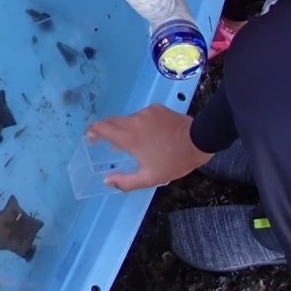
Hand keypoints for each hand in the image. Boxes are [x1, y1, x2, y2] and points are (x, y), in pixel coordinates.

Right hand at [86, 105, 211, 190]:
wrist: (200, 140)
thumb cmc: (174, 161)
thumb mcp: (150, 178)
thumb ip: (126, 182)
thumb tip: (107, 181)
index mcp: (129, 138)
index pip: (101, 128)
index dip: (92, 132)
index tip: (91, 139)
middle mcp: (133, 121)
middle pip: (111, 121)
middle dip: (107, 131)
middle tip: (110, 144)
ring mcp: (145, 113)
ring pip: (128, 119)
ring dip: (127, 129)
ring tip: (137, 143)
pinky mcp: (156, 108)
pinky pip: (143, 116)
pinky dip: (141, 124)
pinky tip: (152, 134)